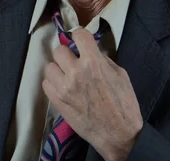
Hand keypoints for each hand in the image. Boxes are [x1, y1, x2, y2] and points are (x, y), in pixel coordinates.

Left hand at [42, 27, 142, 160]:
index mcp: (94, 63)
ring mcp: (64, 88)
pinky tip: (64, 88)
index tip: (80, 40)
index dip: (80, 36)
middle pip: (59, 50)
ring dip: (58, 70)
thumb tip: (91, 52)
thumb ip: (103, 60)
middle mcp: (76, 72)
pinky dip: (53, 84)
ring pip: (49, 67)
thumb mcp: (120, 74)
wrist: (119, 134)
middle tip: (74, 62)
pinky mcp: (57, 102)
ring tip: (68, 77)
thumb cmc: (124, 105)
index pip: (78, 35)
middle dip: (68, 54)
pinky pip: (46, 84)